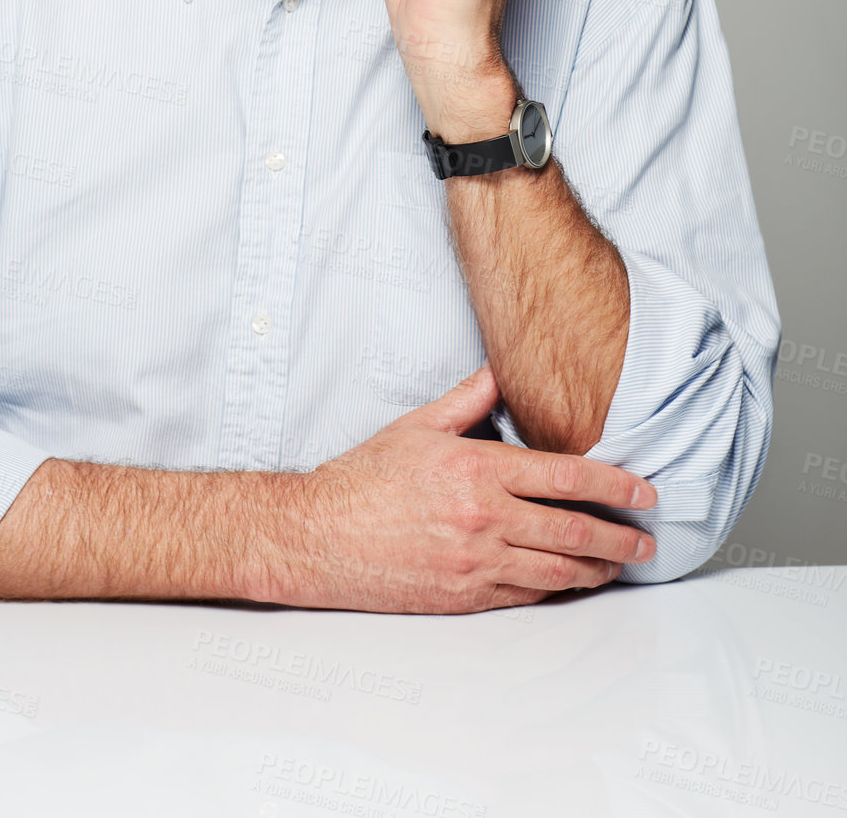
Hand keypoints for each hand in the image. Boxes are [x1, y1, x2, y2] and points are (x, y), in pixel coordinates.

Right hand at [268, 363, 656, 613]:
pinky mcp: (466, 597)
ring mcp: (477, 562)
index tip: (643, 491)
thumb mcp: (417, 426)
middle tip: (647, 538)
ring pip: (557, 570)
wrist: (321, 536)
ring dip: (598, 569)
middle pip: (573, 530)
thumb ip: (466, 399)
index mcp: (476, 469)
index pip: (563, 476)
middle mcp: (484, 518)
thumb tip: (499, 371)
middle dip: (619, 536)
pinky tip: (571, 582)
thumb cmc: (365, 479)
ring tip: (620, 565)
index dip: (612, 485)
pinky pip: (526, 595)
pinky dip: (557, 589)